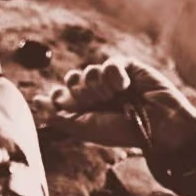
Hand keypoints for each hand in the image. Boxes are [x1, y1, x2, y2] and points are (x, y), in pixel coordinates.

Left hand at [34, 58, 195, 179]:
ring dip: (99, 87)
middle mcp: (95, 93)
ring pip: (88, 72)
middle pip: (71, 80)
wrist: (159, 126)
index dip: (62, 98)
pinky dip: (114, 76)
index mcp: (84, 109)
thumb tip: (35, 101)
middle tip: (99, 104)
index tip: (71, 106)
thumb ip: (59, 116)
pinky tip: (125, 86)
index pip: (60, 94)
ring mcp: (109, 79)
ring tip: (116, 98)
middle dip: (82, 94)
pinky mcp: (125, 67)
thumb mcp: (86, 128)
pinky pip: (107, 63)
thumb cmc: (123, 132)